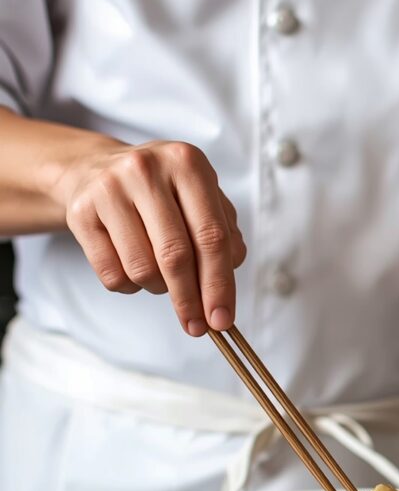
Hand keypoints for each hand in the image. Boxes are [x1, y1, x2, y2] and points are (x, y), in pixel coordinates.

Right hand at [55, 140, 246, 335]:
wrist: (96, 170)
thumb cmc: (163, 193)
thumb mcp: (202, 200)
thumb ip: (225, 237)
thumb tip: (225, 285)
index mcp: (188, 164)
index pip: (212, 237)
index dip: (220, 284)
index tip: (222, 319)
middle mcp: (147, 169)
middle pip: (176, 255)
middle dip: (190, 300)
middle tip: (198, 326)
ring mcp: (109, 188)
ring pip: (143, 269)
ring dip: (159, 289)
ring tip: (163, 279)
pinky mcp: (80, 212)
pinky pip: (112, 274)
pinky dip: (131, 287)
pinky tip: (135, 270)